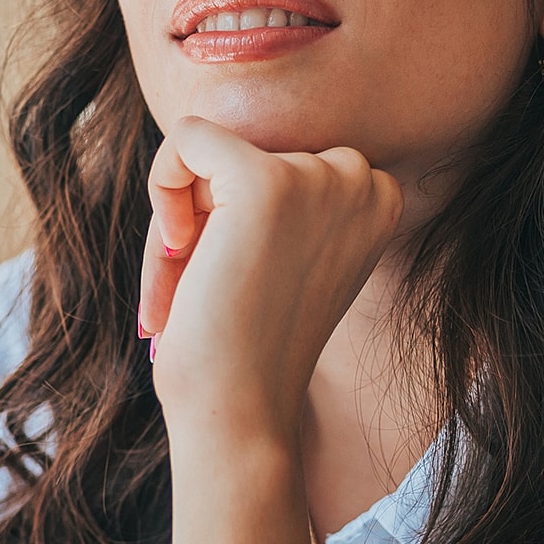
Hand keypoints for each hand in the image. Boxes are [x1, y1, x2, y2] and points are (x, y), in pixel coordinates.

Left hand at [140, 116, 403, 448]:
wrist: (240, 412)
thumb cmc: (248, 346)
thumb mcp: (289, 254)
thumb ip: (287, 196)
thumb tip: (214, 131)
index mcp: (381, 198)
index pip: (283, 154)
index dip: (243, 215)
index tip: (240, 278)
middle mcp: (363, 180)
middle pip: (247, 147)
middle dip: (209, 212)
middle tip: (204, 286)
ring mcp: (317, 177)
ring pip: (211, 152)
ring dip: (185, 215)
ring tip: (190, 285)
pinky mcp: (263, 180)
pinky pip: (187, 137)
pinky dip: (162, 186)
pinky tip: (179, 251)